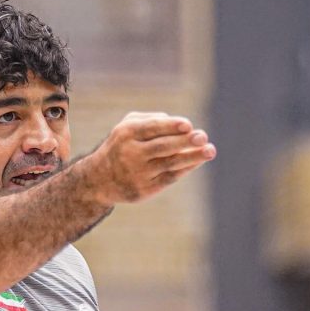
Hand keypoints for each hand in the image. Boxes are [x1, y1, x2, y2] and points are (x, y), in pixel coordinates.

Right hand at [83, 112, 215, 205]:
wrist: (99, 179)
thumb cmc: (121, 146)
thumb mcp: (126, 127)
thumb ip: (150, 120)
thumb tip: (177, 123)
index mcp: (126, 134)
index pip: (151, 128)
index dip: (170, 126)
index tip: (188, 125)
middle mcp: (130, 154)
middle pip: (162, 147)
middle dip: (184, 142)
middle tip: (203, 136)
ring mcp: (137, 173)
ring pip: (169, 164)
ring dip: (192, 157)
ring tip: (210, 150)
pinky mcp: (144, 190)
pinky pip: (169, 178)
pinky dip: (185, 169)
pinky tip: (197, 161)